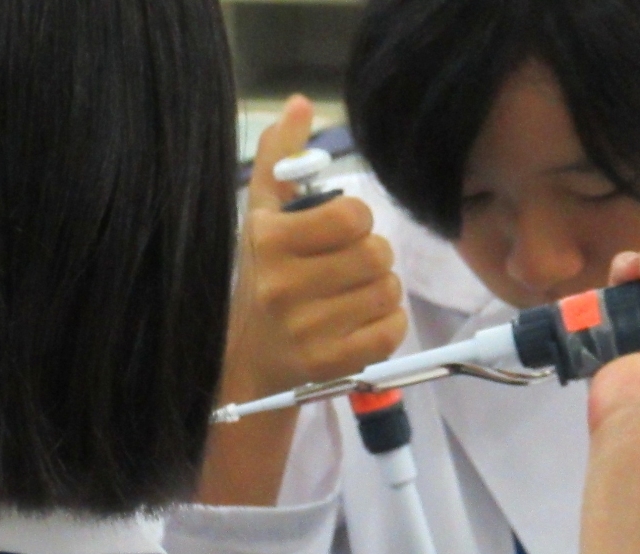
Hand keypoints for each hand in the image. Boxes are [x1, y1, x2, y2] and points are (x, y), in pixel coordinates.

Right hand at [225, 96, 407, 401]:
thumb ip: (281, 158)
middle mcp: (284, 285)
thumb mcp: (263, 215)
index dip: (357, 222)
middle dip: (373, 257)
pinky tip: (362, 321)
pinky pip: (391, 331)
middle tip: (351, 267)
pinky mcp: (331, 364)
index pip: (352, 216)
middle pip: (377, 254)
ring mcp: (307, 330)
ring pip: (388, 291)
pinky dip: (388, 323)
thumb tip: (300, 103)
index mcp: (270, 240)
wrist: (248, 358)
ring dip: (382, 289)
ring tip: (355, 293)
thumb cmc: (263, 276)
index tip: (340, 233)